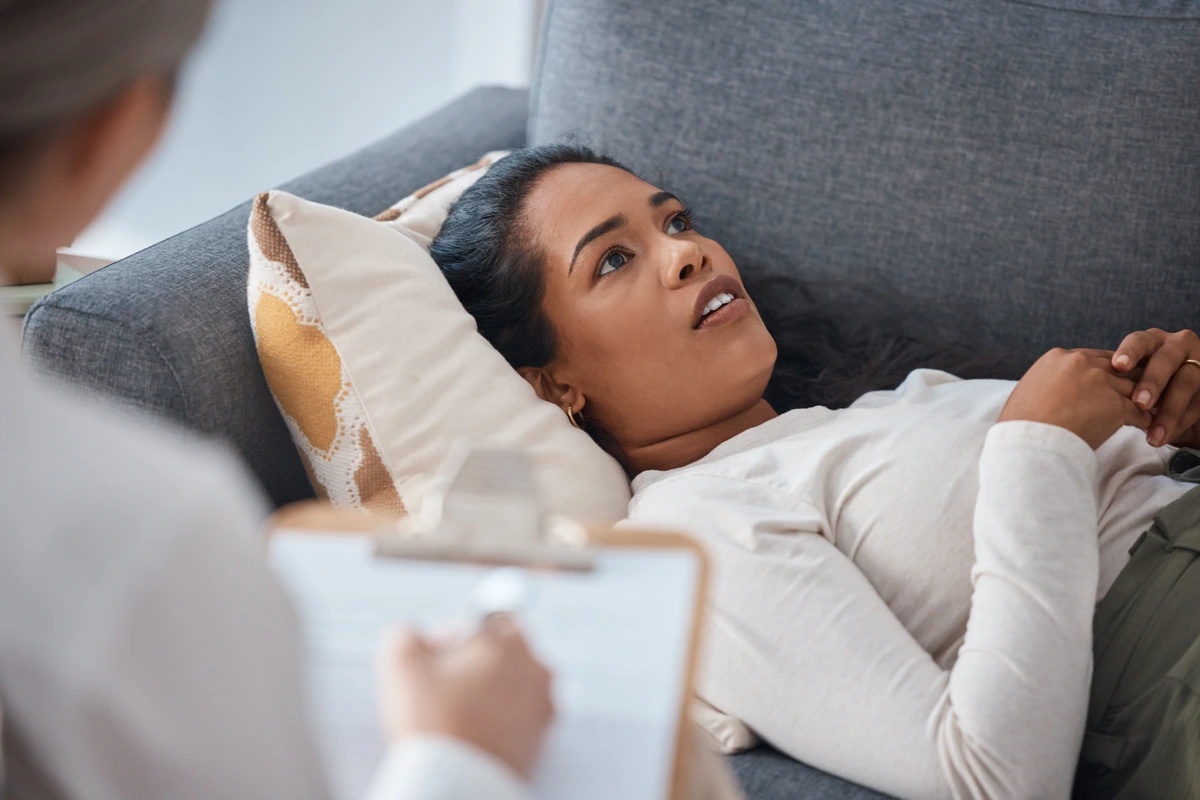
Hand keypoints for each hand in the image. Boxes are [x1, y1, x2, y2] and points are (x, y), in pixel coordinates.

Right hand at [376, 615, 554, 779]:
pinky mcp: (541, 739)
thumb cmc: (434, 722)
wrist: (457, 783)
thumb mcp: (402, 661)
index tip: (441, 655)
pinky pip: (519, 717)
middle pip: (506, 651)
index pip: (490, 617)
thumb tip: (420, 636)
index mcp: (509, 642)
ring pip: (515, 685)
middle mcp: (536, 669)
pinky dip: (500, 720)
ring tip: (459, 714)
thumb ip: (408, 633)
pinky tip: (473, 733)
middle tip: (447, 686)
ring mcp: (543, 706)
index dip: (460, 633)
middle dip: (478, 662)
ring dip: (491, 691)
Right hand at [999, 348, 1151, 449]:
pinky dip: (1144, 419)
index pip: (1092, 358)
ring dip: (1140, 400)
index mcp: (1057, 357)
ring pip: (1132, 387)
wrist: (1027, 443)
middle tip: (1134, 395)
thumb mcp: (1028, 390)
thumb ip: (1049, 382)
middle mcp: (1081, 363)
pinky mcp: (1115, 405)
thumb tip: (1055, 391)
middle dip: (1125, 382)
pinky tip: (1145, 427)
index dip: (1102, 372)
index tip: (1106, 385)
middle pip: (1117, 368)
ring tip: (1145, 412)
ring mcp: (1101, 382)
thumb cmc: (1020, 425)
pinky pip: (1139, 411)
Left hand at [1110, 328, 1199, 447]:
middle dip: (1152, 383)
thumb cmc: (1143, 389)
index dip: (1130, 352)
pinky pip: (1198, 404)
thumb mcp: (1131, 380)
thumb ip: (1116, 381)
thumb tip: (1079, 392)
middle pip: (1165, 361)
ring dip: (1168, 412)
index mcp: (1151, 341)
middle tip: (1139, 403)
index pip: (1139, 341)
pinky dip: (1180, 423)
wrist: (1179, 402)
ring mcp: (1197, 364)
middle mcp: (1177, 346)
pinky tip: (1166, 437)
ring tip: (1153, 435)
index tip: (1117, 365)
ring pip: (1185, 385)